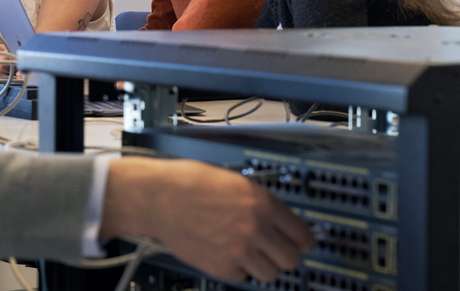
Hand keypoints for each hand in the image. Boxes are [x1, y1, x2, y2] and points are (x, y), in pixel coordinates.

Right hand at [99, 158, 313, 283]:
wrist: (156, 197)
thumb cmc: (186, 183)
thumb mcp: (234, 181)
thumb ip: (259, 201)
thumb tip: (276, 218)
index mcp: (262, 203)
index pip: (303, 233)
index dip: (303, 240)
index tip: (300, 242)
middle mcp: (255, 228)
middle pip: (292, 259)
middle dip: (284, 255)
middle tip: (273, 250)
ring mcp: (239, 251)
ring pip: (271, 274)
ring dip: (262, 266)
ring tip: (247, 254)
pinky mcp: (221, 267)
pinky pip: (242, 278)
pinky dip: (236, 270)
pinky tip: (224, 253)